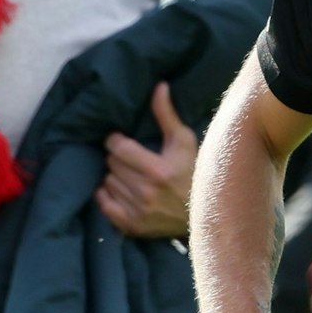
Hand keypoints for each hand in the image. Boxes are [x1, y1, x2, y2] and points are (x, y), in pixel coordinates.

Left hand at [96, 82, 197, 237]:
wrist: (206, 213)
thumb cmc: (195, 172)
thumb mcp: (184, 141)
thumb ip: (166, 115)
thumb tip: (158, 86)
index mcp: (158, 170)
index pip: (118, 148)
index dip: (115, 141)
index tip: (120, 140)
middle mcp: (146, 192)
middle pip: (111, 165)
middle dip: (117, 158)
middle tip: (128, 158)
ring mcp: (138, 212)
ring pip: (107, 183)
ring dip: (114, 176)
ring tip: (128, 174)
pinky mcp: (133, 226)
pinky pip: (105, 205)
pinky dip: (107, 195)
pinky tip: (120, 190)